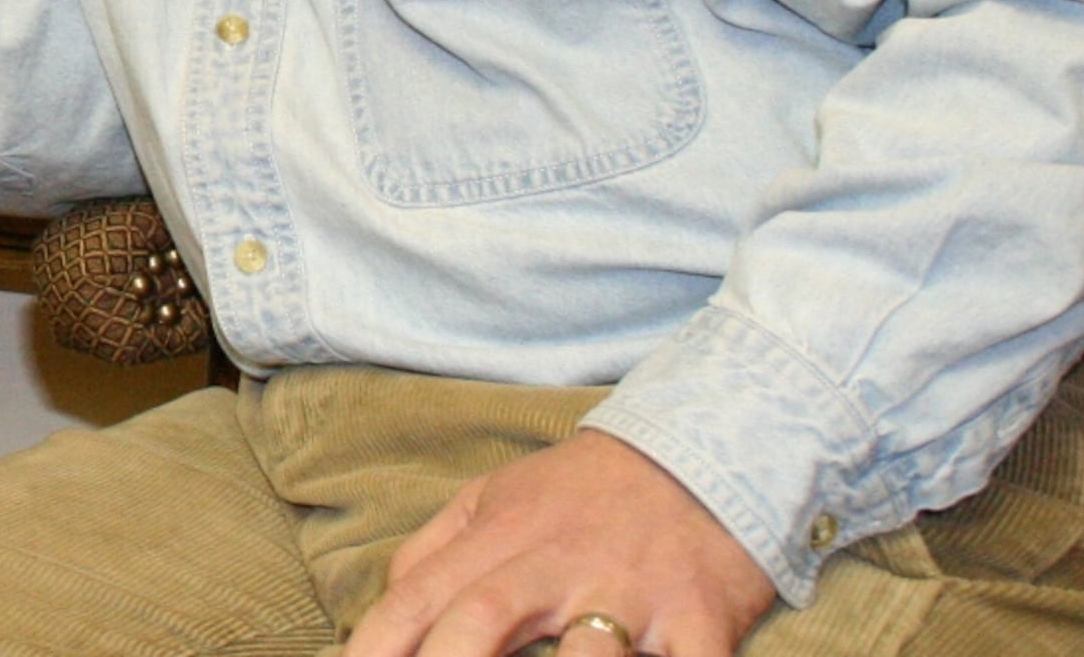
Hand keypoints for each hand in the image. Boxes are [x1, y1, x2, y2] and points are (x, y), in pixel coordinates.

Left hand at [342, 432, 777, 656]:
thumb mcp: (496, 498)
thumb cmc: (586, 492)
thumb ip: (433, 549)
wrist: (707, 447)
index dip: (377, 642)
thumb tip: (383, 605)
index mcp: (502, 537)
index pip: (419, 595)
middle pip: (483, 617)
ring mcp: (629, 592)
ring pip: (588, 655)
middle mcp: (558, 564)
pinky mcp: (699, 616)